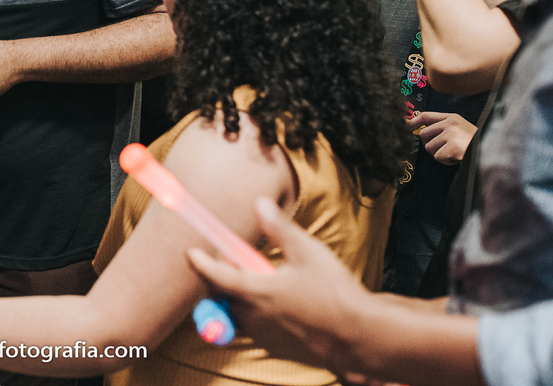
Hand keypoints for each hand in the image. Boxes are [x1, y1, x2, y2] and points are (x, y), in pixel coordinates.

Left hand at [185, 197, 370, 375]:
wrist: (361, 337)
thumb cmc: (336, 294)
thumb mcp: (308, 253)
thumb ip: (280, 229)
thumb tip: (260, 204)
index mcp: (258, 292)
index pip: (216, 277)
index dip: (200, 263)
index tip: (191, 252)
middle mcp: (255, 317)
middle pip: (223, 296)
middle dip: (223, 278)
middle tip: (235, 261)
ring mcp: (265, 336)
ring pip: (238, 314)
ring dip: (240, 298)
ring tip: (261, 280)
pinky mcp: (277, 348)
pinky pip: (255, 329)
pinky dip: (256, 314)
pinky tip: (279, 304)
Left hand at [407, 111, 475, 164]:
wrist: (493, 150)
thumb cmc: (475, 143)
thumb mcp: (460, 129)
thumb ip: (443, 127)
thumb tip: (421, 131)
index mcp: (452, 117)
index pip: (426, 116)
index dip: (413, 122)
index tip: (406, 126)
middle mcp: (451, 123)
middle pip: (423, 134)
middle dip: (430, 145)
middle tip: (444, 149)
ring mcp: (452, 134)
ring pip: (429, 147)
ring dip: (439, 154)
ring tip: (454, 153)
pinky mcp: (453, 147)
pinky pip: (438, 157)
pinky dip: (446, 161)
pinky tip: (457, 158)